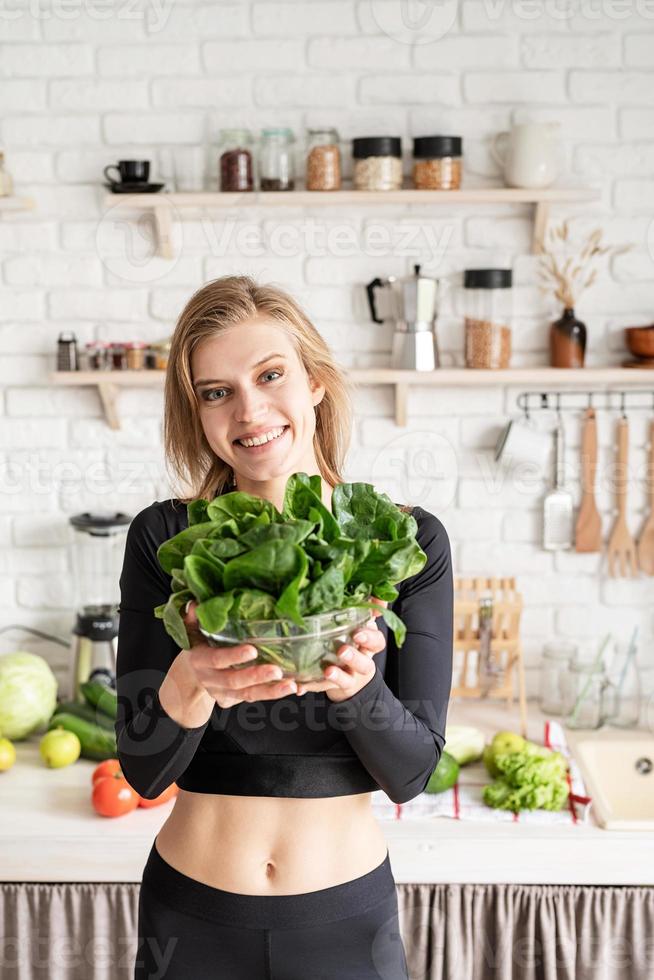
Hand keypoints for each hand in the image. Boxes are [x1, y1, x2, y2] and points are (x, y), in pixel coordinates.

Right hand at [182, 601, 296, 707]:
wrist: (192, 676)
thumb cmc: (199, 646)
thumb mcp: (193, 632)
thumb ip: (194, 619)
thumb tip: (194, 603)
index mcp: (200, 661)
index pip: (216, 660)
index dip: (233, 657)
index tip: (252, 650)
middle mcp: (210, 680)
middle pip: (234, 681)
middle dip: (256, 676)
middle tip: (277, 671)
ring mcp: (222, 692)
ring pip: (247, 694)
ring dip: (270, 691)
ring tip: (290, 685)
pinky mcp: (234, 699)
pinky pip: (254, 697)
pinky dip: (273, 694)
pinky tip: (290, 688)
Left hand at [295, 598, 387, 701]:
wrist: (350, 677)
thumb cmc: (353, 640)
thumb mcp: (360, 622)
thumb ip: (367, 607)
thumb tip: (379, 594)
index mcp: (367, 646)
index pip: (377, 642)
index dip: (370, 637)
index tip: (358, 633)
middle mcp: (360, 663)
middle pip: (364, 663)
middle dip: (354, 657)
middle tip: (342, 650)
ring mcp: (348, 677)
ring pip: (347, 679)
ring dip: (337, 675)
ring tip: (327, 670)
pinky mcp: (331, 687)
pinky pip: (321, 688)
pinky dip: (310, 686)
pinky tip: (300, 686)